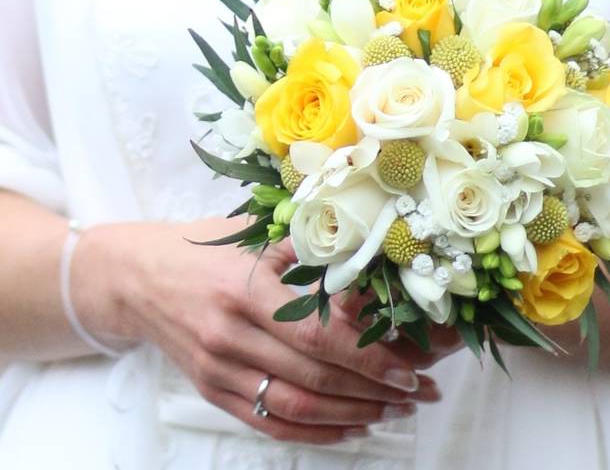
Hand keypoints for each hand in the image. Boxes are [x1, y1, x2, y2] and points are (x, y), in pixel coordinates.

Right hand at [72, 217, 439, 444]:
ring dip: (352, 416)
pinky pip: (267, 422)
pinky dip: (313, 432)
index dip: (368, 359)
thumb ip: (310, 250)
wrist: (135, 277)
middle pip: (314, 378)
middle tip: (417, 395)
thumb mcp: (255, 235)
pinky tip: (350, 428)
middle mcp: (229, 337)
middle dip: (374, 392)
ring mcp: (217, 370)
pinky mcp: (210, 391)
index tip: (408, 370)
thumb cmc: (204, 248)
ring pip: (295, 408)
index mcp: (245, 291)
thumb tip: (372, 266)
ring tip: (393, 412)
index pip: (319, 338)